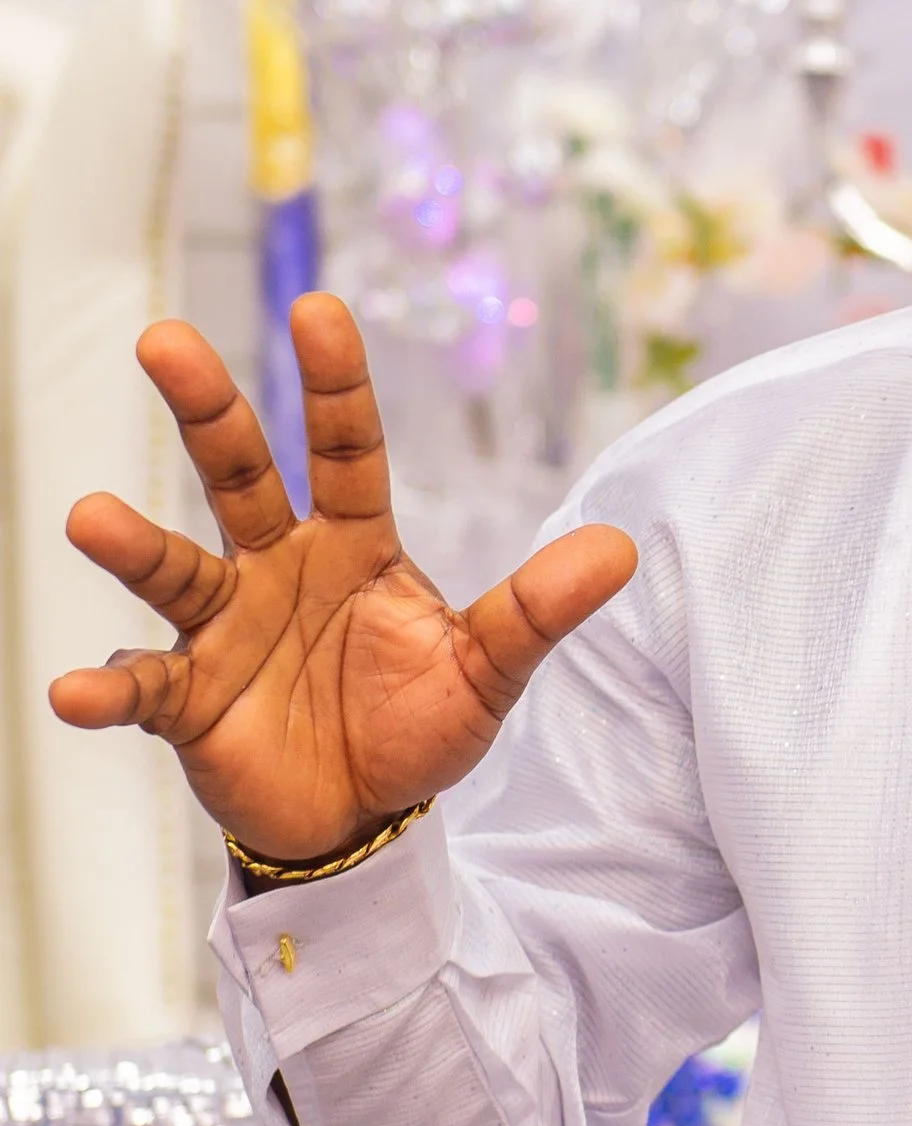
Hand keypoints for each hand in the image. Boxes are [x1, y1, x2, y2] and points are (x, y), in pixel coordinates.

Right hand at [47, 295, 636, 863]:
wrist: (363, 818)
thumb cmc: (417, 724)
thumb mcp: (486, 668)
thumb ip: (538, 610)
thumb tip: (622, 548)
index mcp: (353, 544)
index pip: (346, 448)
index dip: (335, 383)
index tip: (318, 307)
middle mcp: (277, 567)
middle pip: (239, 474)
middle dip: (207, 408)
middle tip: (166, 339)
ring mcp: (224, 628)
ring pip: (175, 569)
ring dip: (133, 544)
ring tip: (91, 518)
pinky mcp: (188, 700)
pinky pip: (142, 686)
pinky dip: (106, 688)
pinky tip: (75, 692)